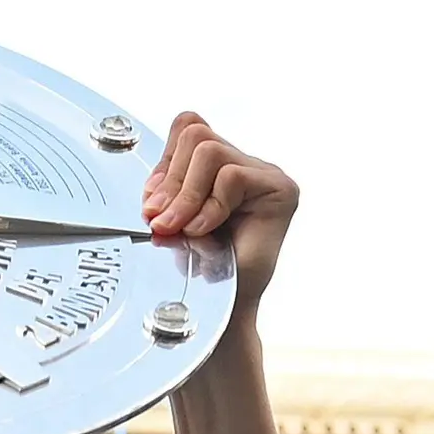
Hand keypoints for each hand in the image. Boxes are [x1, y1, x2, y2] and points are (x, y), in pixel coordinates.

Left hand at [138, 114, 300, 305]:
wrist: (223, 307)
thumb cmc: (200, 268)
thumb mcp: (172, 217)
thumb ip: (166, 189)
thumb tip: (155, 187)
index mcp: (219, 163)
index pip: (188, 126)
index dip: (164, 162)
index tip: (153, 204)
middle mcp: (245, 163)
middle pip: (196, 135)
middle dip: (171, 181)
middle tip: (163, 221)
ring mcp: (265, 173)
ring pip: (210, 152)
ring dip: (187, 196)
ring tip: (186, 229)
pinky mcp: (281, 188)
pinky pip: (232, 176)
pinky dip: (211, 206)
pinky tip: (207, 230)